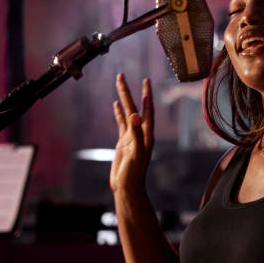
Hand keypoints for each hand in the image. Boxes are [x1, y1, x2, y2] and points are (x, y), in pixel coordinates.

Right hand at [110, 74, 153, 195]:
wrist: (128, 187)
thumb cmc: (134, 173)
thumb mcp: (136, 152)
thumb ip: (136, 134)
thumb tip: (135, 115)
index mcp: (146, 133)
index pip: (147, 109)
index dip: (146, 95)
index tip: (145, 80)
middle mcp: (140, 132)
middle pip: (134, 106)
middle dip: (129, 91)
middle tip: (122, 75)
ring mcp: (132, 136)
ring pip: (127, 112)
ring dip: (123, 98)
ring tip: (119, 84)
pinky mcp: (124, 141)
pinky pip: (121, 123)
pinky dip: (118, 113)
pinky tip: (116, 104)